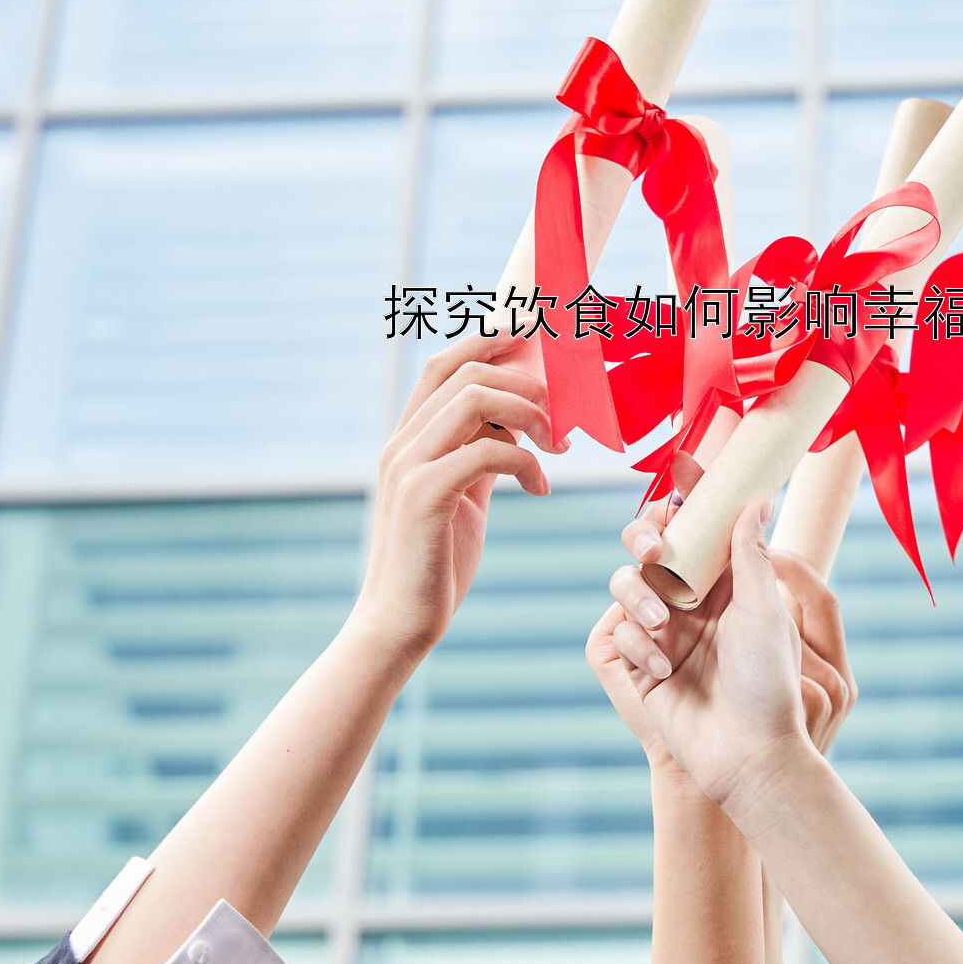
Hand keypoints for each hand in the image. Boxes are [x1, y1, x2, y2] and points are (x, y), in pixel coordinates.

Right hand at [359, 334, 566, 649]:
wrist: (399, 623)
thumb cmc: (435, 563)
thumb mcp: (463, 496)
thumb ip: (481, 456)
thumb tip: (518, 425)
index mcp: (408, 439)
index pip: (445, 364)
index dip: (491, 341)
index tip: (537, 340)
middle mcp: (401, 443)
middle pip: (467, 372)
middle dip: (526, 384)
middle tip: (563, 422)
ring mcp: (407, 467)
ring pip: (475, 399)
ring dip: (529, 414)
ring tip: (557, 447)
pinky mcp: (424, 497)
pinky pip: (486, 451)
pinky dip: (525, 462)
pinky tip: (539, 490)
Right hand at [600, 503, 808, 805]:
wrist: (746, 756)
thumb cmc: (767, 684)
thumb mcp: (763, 611)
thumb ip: (750, 555)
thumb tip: (756, 499)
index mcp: (732, 585)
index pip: (706, 529)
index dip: (694, 495)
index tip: (682, 465)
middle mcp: (697, 603)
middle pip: (656, 547)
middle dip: (647, 538)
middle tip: (658, 550)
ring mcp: (667, 632)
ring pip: (628, 583)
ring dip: (639, 597)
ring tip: (662, 625)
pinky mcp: (643, 664)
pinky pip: (621, 634)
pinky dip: (638, 646)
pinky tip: (662, 672)